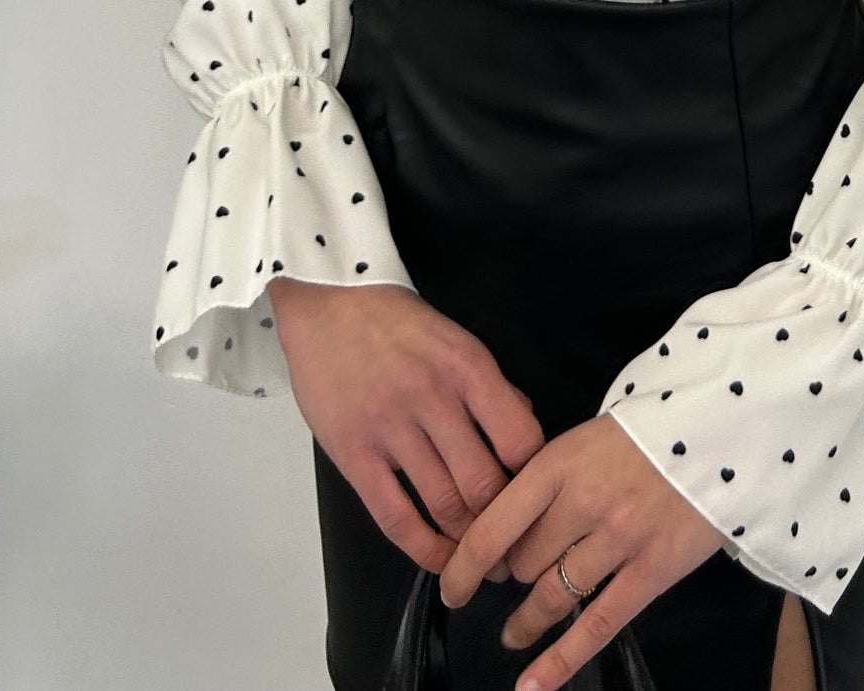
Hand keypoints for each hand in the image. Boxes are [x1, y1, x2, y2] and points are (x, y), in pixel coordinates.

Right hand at [271, 278, 544, 576]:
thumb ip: (492, 388)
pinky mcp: (353, 454)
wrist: (328, 304)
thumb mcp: (456, 340)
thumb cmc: (397, 323)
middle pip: (484, 483)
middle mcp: (434, 399)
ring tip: (482, 559)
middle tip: (513, 545)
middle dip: (505, 523)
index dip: (534, 479)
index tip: (536, 499)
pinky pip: (394, 517)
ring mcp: (391, 429)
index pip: (520, 439)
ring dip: (468, 542)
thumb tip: (525, 429)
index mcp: (468, 369)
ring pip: (443, 504)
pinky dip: (424, 548)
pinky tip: (441, 559)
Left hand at [438, 412, 725, 690]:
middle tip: (512, 581)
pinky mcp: (652, 570)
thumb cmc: (651, 429)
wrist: (723, 429)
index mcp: (558, 463)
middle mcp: (582, 503)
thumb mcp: (587, 437)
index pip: (493, 526)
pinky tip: (533, 684)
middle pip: (523, 563)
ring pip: (552, 596)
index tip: (452, 587)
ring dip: (527, 620)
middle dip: (513, 576)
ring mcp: (618, 539)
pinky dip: (561, 661)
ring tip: (514, 632)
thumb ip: (550, 478)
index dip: (464, 566)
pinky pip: (598, 625)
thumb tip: (507, 524)